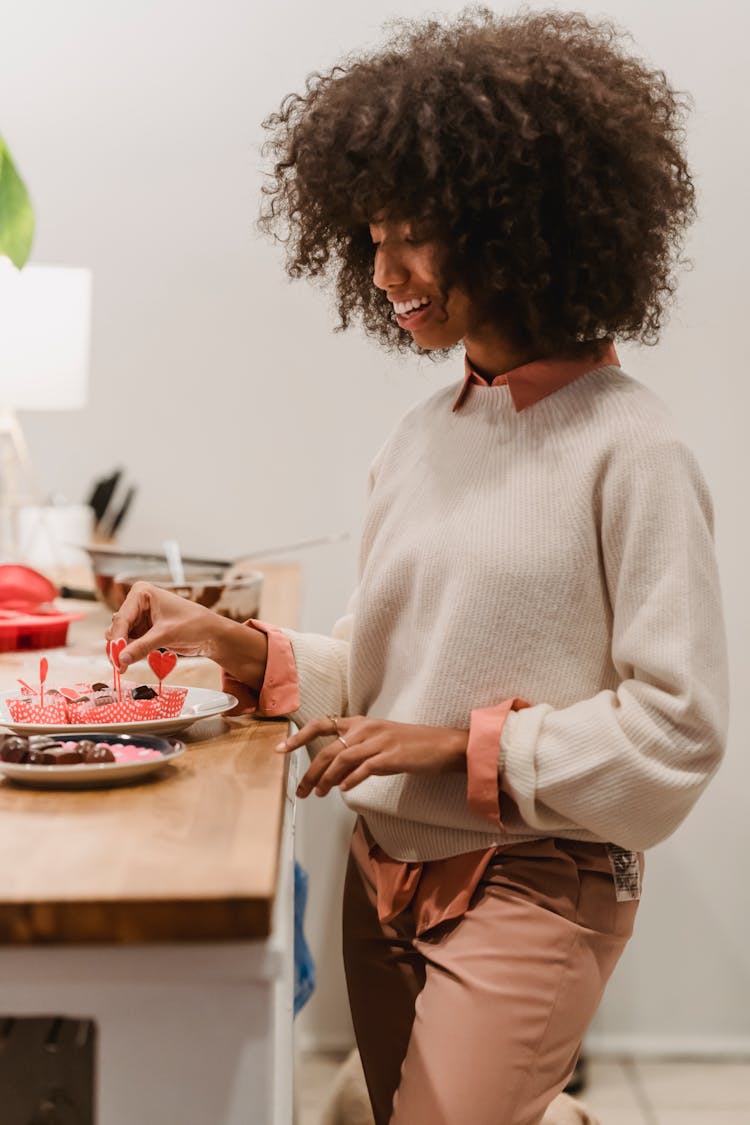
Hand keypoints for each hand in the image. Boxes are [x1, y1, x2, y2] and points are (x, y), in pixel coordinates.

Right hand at [105, 583, 266, 684]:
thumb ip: (142, 647)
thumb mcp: (166, 635)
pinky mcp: (144, 630)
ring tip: (124, 666)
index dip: (117, 640)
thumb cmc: (194, 624)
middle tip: (119, 666)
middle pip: (118, 627)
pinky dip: (130, 652)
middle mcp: (137, 602)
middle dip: (118, 646)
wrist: (211, 633)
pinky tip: (131, 661)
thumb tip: (121, 660)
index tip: (116, 658)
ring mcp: (140, 616)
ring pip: (121, 636)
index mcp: (142, 593)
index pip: (122, 618)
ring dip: (123, 651)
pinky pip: (130, 642)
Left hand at [276, 715, 467, 797]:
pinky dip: (350, 780)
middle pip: (328, 749)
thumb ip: (358, 750)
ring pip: (341, 759)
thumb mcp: (381, 740)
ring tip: (318, 794)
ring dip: (326, 779)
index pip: (322, 724)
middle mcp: (366, 728)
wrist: (444, 745)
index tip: (281, 750)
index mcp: (361, 722)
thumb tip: (337, 772)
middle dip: (310, 772)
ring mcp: (379, 741)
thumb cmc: (413, 745)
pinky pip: (364, 768)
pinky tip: (343, 790)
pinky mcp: (391, 756)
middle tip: (300, 790)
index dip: (299, 737)